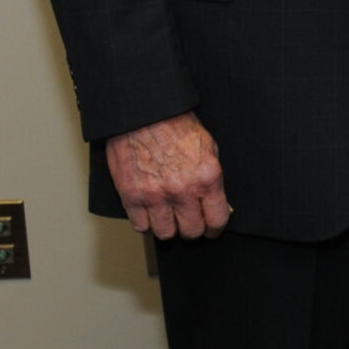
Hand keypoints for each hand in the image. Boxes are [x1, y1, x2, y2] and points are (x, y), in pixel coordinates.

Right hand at [103, 112, 230, 239]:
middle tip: (189, 222)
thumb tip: (217, 205)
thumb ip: (213, 180)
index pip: (216, 219)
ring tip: (169, 218)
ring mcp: (155, 195)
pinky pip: (140, 226)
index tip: (211, 229)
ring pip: (165, 233)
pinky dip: (146, 223)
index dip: (215, 229)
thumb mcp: (208, 149)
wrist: (144, 114)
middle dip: (193, 229)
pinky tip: (150, 213)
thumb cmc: (176, 126)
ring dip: (168, 228)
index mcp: (206, 178)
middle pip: (191, 231)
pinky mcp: (131, 195)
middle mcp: (182, 190)